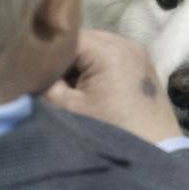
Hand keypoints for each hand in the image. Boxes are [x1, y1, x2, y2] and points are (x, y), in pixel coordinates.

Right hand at [42, 28, 181, 144]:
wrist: (156, 153)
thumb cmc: (110, 130)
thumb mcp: (69, 108)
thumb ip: (45, 83)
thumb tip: (32, 69)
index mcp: (108, 49)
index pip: (65, 37)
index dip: (47, 54)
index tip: (35, 72)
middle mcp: (127, 43)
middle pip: (83, 40)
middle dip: (64, 58)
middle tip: (50, 80)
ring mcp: (139, 53)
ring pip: (97, 48)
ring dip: (81, 64)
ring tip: (69, 87)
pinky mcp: (144, 67)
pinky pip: (112, 57)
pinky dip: (98, 68)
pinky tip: (90, 90)